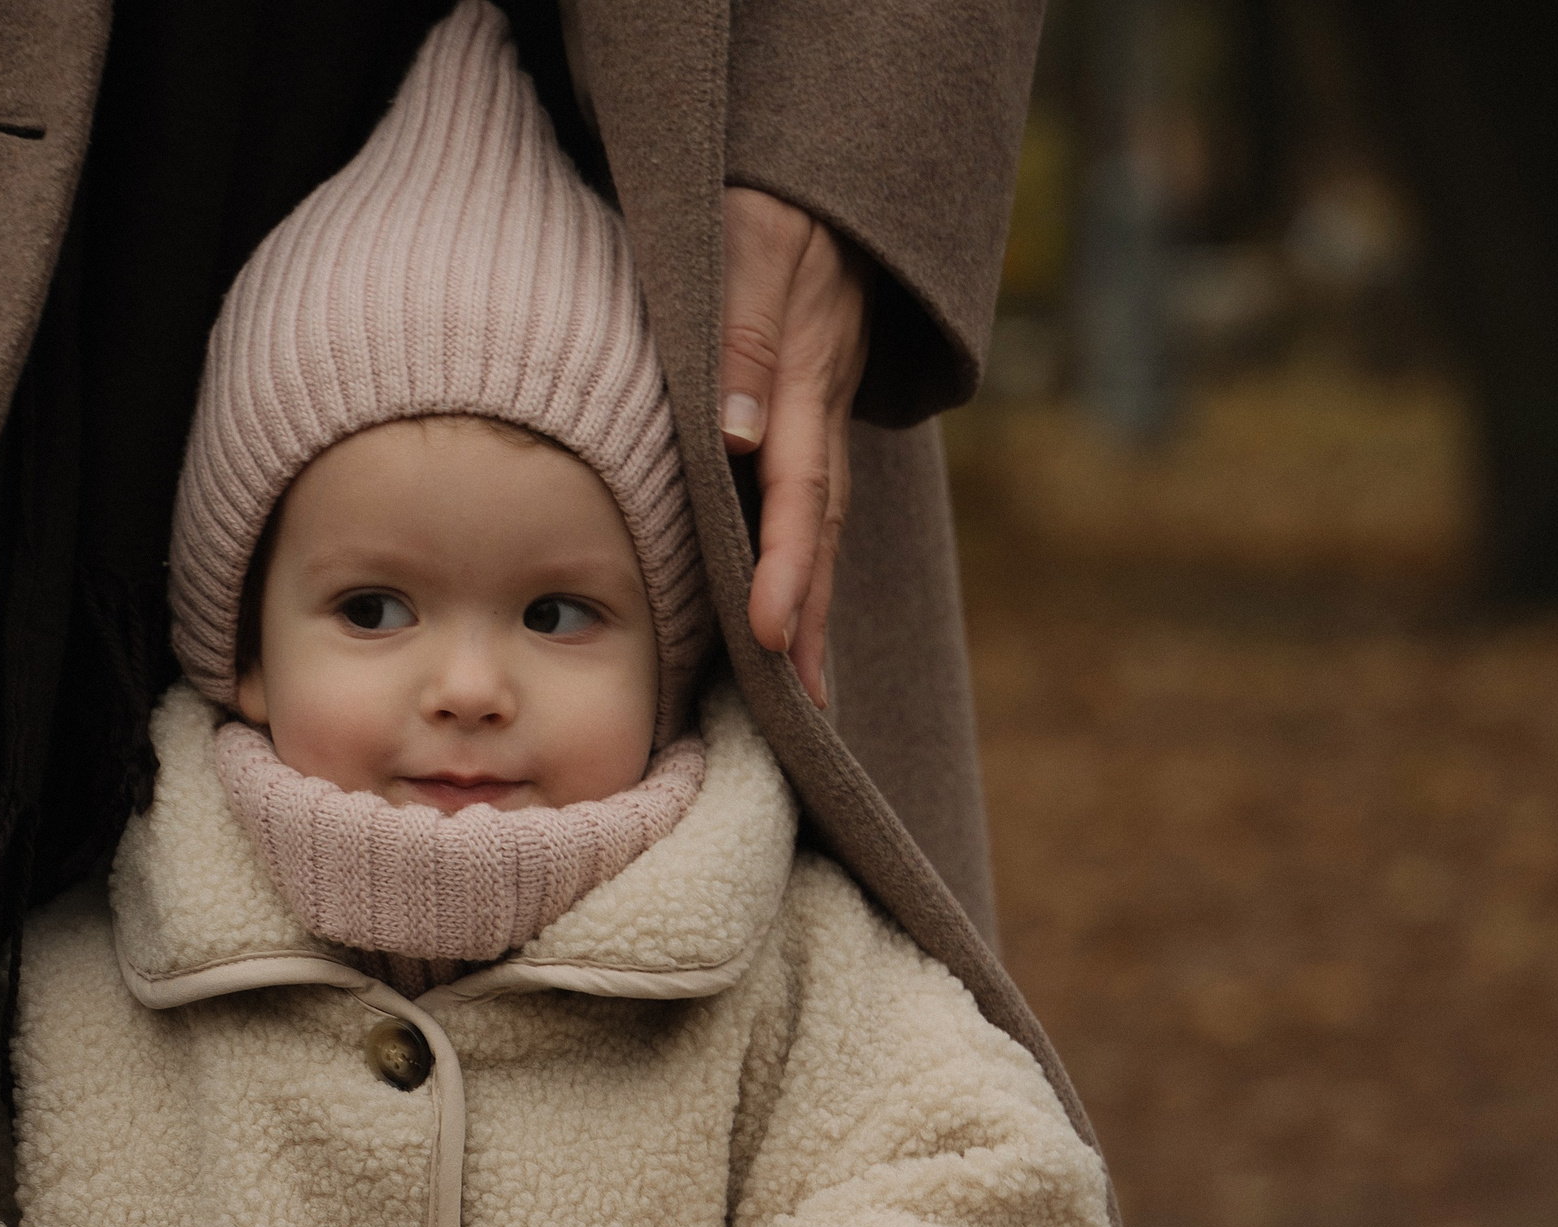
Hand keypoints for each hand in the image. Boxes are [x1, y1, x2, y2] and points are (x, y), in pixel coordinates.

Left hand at [719, 186, 872, 709]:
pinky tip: (787, 616)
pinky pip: (807, 506)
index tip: (765, 633)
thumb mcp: (749, 251)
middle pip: (820, 533)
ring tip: (806, 696)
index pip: (796, 492)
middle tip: (804, 710)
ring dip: (812, 609)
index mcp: (804, 382)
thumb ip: (743, 336)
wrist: (816, 185)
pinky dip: (800, 567)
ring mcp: (818, 421)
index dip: (784, 568)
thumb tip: (737, 433)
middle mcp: (819, 414)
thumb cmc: (764, 210)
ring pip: (820, 528)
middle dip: (810, 622)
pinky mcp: (804, 422)